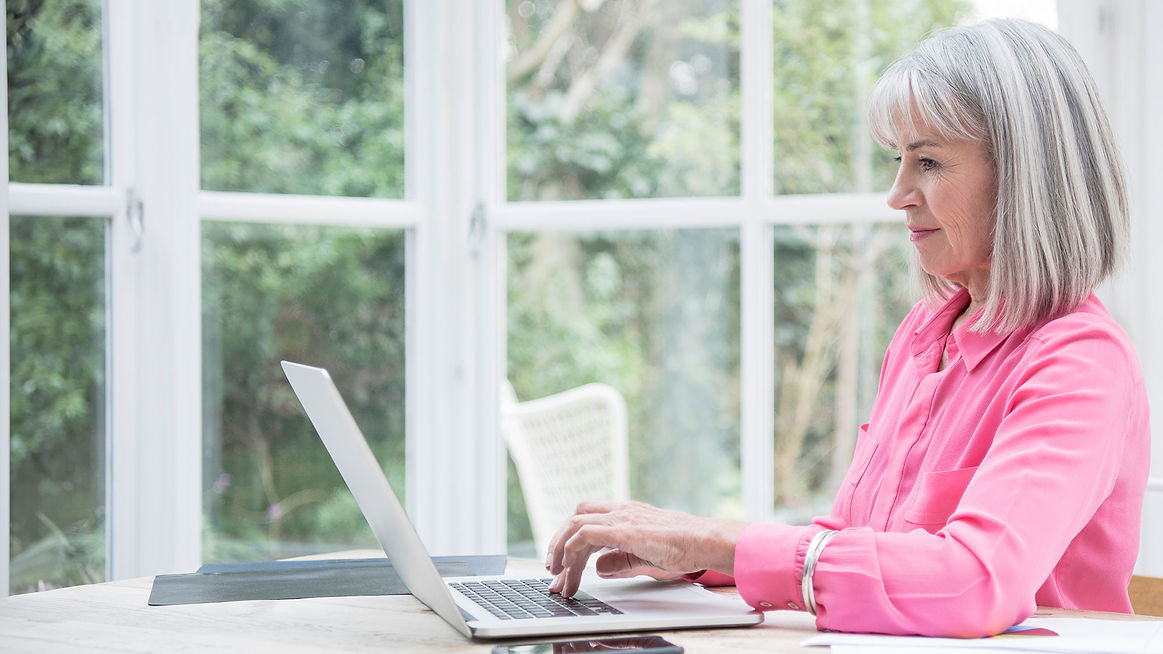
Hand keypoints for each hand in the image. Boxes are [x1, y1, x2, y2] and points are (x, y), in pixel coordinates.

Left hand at [544, 500, 746, 596]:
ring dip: (560, 549)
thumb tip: (599, 569)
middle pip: (577, 517)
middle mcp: (621, 511)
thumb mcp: (646, 558)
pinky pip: (586, 533)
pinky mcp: (624, 529)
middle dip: (559, 543)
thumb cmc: (684, 548)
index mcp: (627, 515)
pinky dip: (572, 549)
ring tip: (557, 574)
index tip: (563, 565)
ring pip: (576, 524)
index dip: (571, 540)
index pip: (589, 519)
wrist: (706, 540)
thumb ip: (621, 561)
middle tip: (553, 570)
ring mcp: (622, 517)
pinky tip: (569, 566)